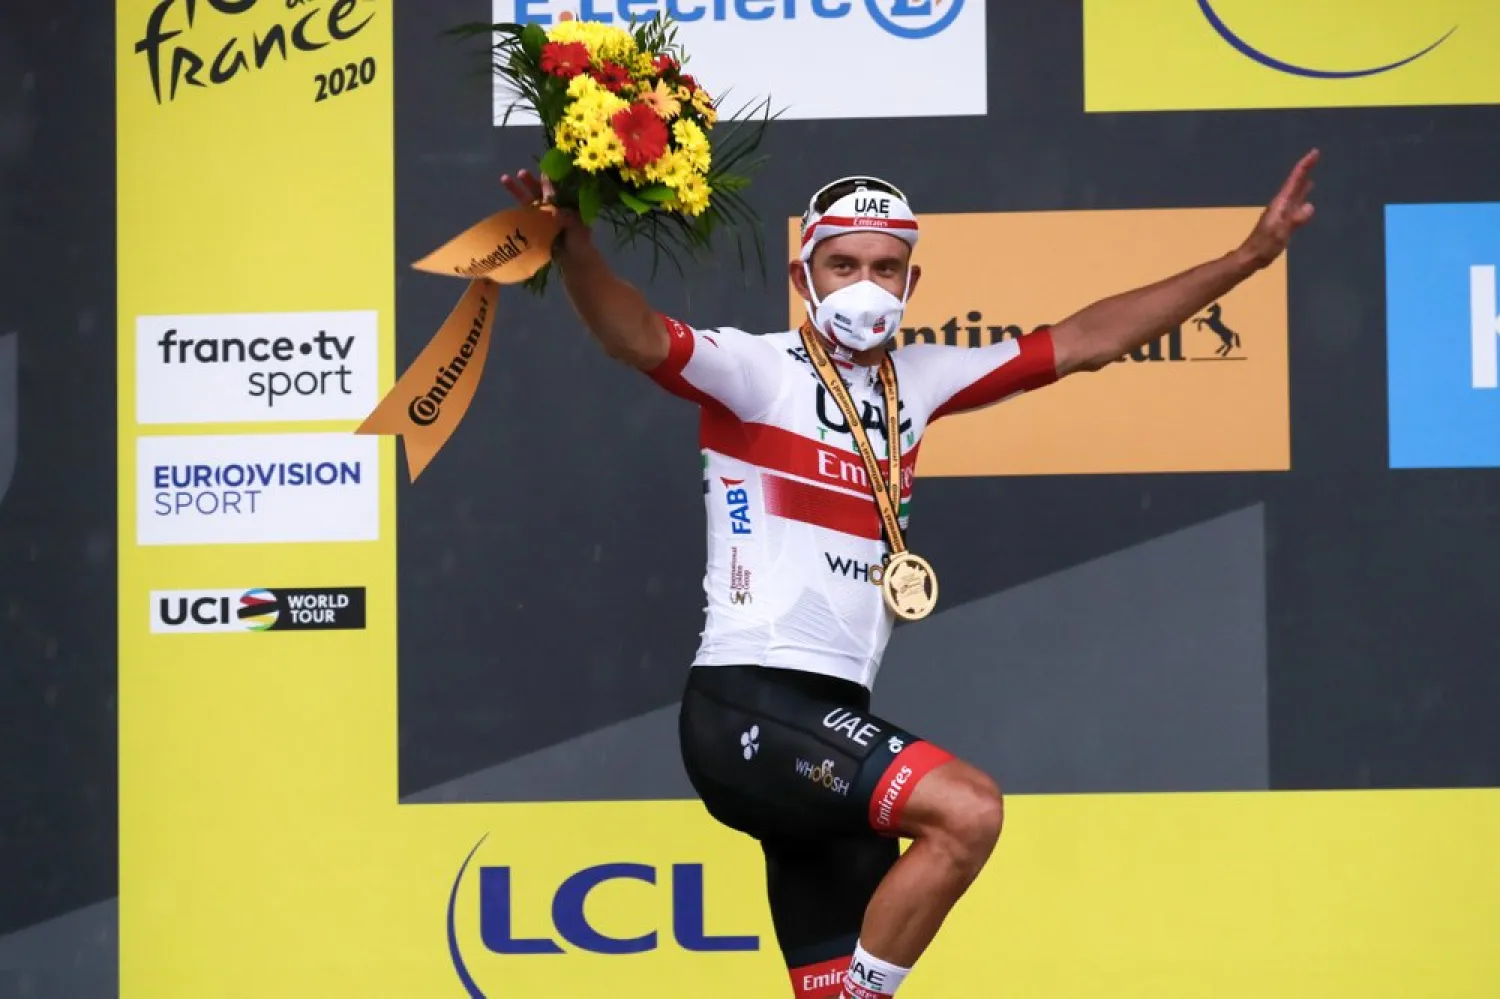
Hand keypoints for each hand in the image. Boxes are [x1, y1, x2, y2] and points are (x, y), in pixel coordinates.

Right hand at [500, 168, 590, 250]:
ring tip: (505, 178)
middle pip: (541, 191)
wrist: (574, 260)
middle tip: (521, 173)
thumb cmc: (579, 240)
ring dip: (519, 190)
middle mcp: (555, 206)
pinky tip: (507, 200)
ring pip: (530, 199)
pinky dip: (517, 206)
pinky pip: (526, 212)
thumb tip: (547, 181)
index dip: (548, 178)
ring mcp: (544, 215)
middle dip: (530, 182)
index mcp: (568, 202)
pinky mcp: (535, 224)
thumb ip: (558, 202)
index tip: (541, 170)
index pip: (555, 186)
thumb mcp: (572, 219)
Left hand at [1239, 148, 1318, 269]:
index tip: (1314, 152)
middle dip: (1305, 168)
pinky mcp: (1282, 219)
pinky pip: (1295, 202)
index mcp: (1280, 204)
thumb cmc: (1264, 246)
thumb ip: (1294, 220)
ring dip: (1303, 180)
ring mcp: (1281, 212)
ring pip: (1294, 191)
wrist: (1251, 257)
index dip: (1304, 166)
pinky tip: (1305, 196)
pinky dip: (1301, 194)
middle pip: (1294, 182)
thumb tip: (1310, 206)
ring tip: (1311, 171)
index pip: (1294, 180)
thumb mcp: (1280, 233)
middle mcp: (1281, 204)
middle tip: (1315, 155)